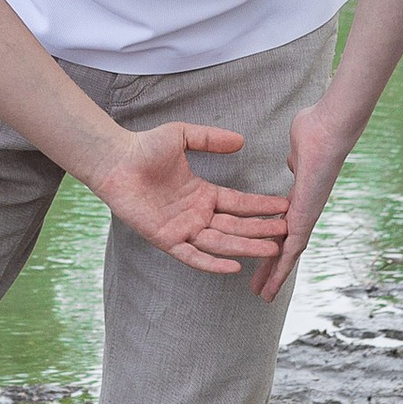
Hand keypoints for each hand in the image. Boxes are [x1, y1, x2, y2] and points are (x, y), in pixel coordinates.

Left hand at [90, 121, 292, 279]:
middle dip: (261, 230)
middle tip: (287, 233)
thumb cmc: (144, 147)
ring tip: (270, 250)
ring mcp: (182, 229)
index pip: (239, 204)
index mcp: (203, 194)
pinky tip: (234, 267)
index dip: (262, 207)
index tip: (285, 207)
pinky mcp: (166, 240)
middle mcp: (196, 214)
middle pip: (235, 226)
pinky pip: (193, 256)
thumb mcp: (184, 136)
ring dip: (245, 247)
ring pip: (220, 242)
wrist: (115, 160)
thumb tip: (241, 141)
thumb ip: (211, 139)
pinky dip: (213, 263)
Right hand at [254, 86, 361, 302]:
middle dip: (270, 266)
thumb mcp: (296, 151)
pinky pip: (292, 251)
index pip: (282, 227)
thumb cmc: (314, 131)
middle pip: (284, 246)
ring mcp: (306, 217)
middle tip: (259, 285)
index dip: (271, 242)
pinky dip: (281, 270)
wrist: (328, 129)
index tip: (261, 252)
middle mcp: (303, 212)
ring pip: (289, 255)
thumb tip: (295, 161)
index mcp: (299, 198)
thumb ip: (294, 160)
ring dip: (276, 276)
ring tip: (263, 295)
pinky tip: (271, 285)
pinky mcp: (305, 220)